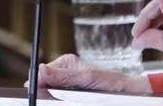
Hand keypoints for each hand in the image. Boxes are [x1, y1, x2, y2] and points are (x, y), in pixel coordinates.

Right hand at [26, 54, 151, 94]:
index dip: (37, 85)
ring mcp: (68, 83)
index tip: (37, 94)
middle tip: (55, 99)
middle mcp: (64, 71)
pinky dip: (61, 100)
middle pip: (44, 84)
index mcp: (65, 62)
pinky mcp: (72, 93)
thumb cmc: (110, 82)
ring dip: (54, 98)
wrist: (125, 91)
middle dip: (46, 93)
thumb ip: (63, 75)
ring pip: (51, 93)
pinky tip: (67, 101)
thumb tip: (41, 70)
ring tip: (70, 99)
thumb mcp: (86, 78)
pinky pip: (59, 97)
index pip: (41, 73)